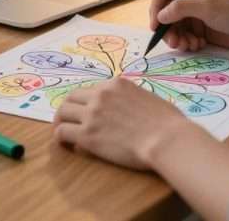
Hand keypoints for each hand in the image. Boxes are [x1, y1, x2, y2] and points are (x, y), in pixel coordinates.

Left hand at [53, 77, 192, 169]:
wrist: (166, 139)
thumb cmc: (168, 123)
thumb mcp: (148, 98)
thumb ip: (132, 99)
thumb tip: (131, 107)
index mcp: (116, 84)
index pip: (90, 90)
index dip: (85, 102)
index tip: (85, 112)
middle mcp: (100, 95)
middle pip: (71, 98)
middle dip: (67, 108)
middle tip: (67, 120)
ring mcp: (92, 114)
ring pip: (62, 113)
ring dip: (60, 121)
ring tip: (62, 132)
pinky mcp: (87, 134)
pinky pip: (62, 132)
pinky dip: (60, 137)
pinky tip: (65, 144)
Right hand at [149, 0, 228, 51]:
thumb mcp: (208, 7)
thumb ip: (181, 8)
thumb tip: (160, 15)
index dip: (156, 7)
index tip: (156, 25)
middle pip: (165, 11)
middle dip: (167, 28)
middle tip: (174, 43)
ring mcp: (195, 13)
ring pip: (173, 26)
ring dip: (177, 38)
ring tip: (188, 46)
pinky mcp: (200, 28)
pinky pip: (184, 35)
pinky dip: (187, 42)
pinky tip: (198, 45)